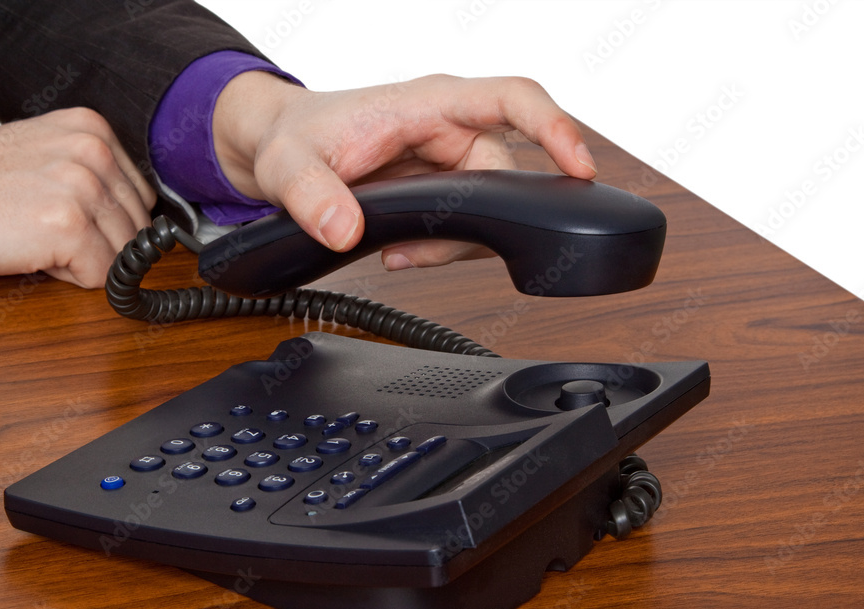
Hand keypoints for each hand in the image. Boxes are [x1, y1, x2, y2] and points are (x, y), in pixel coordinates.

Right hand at [0, 108, 155, 287]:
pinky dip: (67, 278)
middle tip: (38, 228)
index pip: (140, 198)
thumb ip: (93, 175)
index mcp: (91, 128)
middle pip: (138, 228)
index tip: (61, 215)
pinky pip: (102, 277)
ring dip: (82, 260)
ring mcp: (82, 186)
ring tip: (31, 236)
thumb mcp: (42, 157)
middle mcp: (92, 150)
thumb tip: (145, 223)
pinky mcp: (69, 226)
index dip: (104, 220)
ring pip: (125, 255)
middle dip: (97, 242)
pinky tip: (28, 252)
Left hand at [211, 72, 596, 270]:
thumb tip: (345, 230)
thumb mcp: (287, 163)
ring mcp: (450, 162)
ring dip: (453, 242)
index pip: (513, 98)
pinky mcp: (443, 192)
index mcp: (428, 103)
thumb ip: (311, 194)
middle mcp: (450, 129)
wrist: (284, 148)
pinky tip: (400, 254)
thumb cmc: (294, 136)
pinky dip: (439, 249)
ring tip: (400, 252)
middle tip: (420, 251)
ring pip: (488, 210)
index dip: (555, 128)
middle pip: (504, 178)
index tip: (579, 167)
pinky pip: (465, 226)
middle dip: (474, 224)